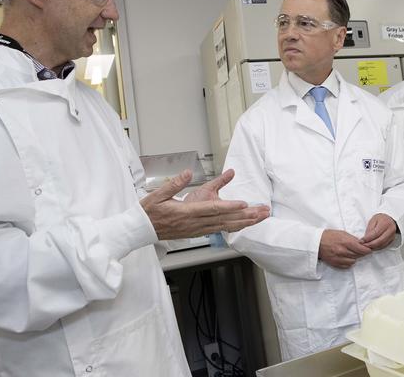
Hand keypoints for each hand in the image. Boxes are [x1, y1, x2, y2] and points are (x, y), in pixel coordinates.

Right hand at [141, 169, 269, 239]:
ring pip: (224, 226)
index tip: (244, 204)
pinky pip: (219, 229)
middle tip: (262, 212)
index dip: (229, 207)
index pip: (212, 209)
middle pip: (224, 219)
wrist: (140, 230)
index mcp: (186, 212)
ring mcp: (197, 229)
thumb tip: (188, 172)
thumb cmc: (149, 212)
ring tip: (259, 218)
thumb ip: (175, 183)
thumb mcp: (158, 194)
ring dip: (243, 222)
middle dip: (246, 216)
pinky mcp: (197, 232)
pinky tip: (243, 225)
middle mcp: (194, 223)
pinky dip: (233, 227)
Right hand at [318, 229, 370, 268]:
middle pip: (358, 256)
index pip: (362, 250)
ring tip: (350, 252)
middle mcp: (343, 251)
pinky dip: (348, 262)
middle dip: (361, 253)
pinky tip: (345, 257)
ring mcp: (339, 258)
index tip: (368, 249)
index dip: (367, 250)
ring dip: (354, 257)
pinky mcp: (335, 263)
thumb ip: (353, 239)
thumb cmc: (330, 236)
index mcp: (346, 242)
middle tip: (360, 249)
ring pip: (353, 261)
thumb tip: (362, 244)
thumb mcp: (343, 233)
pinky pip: (347, 266)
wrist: (317, 242)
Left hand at [360, 213, 396, 249]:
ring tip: (366, 246)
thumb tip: (365, 239)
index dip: (368, 238)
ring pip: (382, 245)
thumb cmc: (380, 219)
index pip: (376, 233)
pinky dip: (377, 247)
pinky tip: (372, 246)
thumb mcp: (373, 220)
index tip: (361, 241)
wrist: (389, 219)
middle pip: (380, 241)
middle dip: (370, 244)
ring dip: (373, 247)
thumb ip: (369, 229)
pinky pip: (384, 246)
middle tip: (363, 245)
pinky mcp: (392, 240)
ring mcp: (392, 236)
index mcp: (385, 223)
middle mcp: (390, 230)